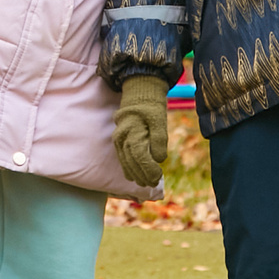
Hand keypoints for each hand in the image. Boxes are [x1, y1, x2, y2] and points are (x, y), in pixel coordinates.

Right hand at [112, 76, 169, 190]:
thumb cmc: (151, 107)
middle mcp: (122, 137)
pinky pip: (121, 158)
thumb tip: (159, 159)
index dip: (148, 168)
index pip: (139, 155)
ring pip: (125, 161)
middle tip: (153, 184)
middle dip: (142, 175)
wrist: (139, 94)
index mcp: (132, 131)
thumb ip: (159, 139)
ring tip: (146, 184)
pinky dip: (128, 168)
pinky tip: (133, 177)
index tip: (158, 177)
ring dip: (135, 174)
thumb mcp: (160, 120)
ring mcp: (118, 139)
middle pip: (131, 161)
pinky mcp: (119, 140)